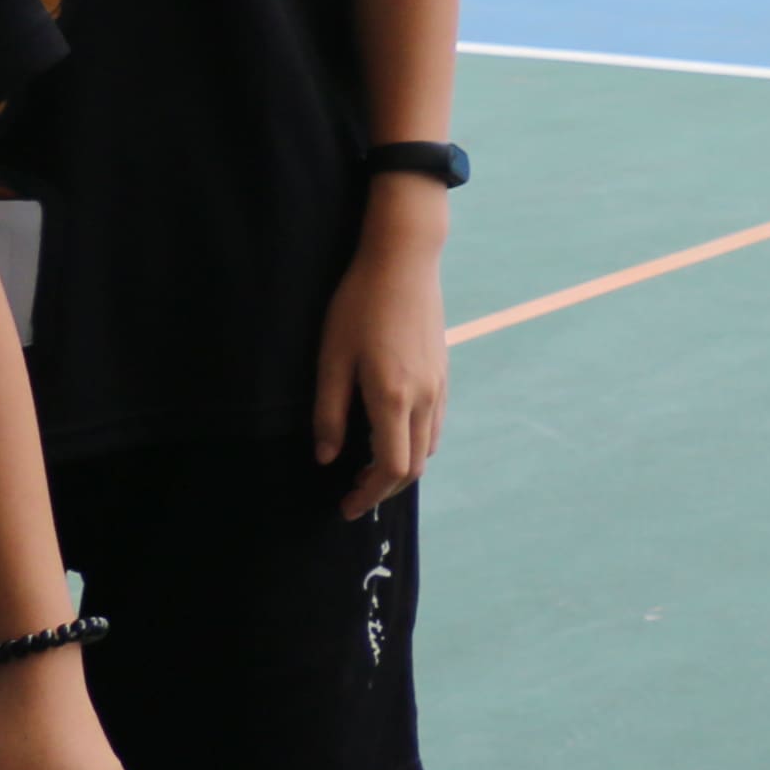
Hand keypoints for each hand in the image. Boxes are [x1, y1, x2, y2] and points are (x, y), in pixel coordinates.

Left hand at [312, 200, 447, 517]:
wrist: (404, 262)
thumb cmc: (359, 307)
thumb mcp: (331, 359)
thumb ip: (329, 413)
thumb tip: (327, 457)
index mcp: (392, 397)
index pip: (391, 467)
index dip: (368, 493)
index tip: (345, 506)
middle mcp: (423, 397)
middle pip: (415, 464)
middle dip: (384, 487)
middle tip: (352, 494)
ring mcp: (438, 384)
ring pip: (429, 445)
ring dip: (402, 466)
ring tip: (369, 468)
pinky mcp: (443, 371)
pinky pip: (435, 422)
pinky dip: (416, 443)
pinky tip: (391, 433)